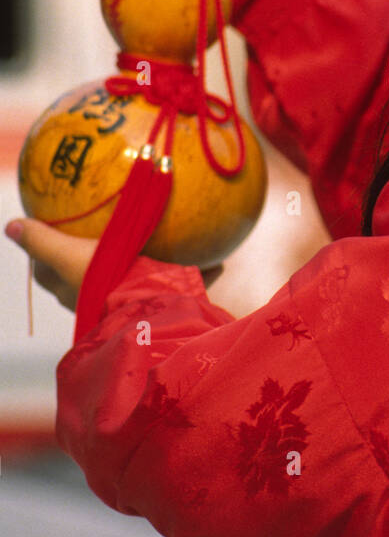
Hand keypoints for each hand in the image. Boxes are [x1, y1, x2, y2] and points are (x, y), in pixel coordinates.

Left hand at [4, 218, 224, 313]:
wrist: (149, 312)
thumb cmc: (104, 285)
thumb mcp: (68, 257)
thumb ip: (42, 241)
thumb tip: (10, 225)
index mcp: (77, 291)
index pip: (52, 274)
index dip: (46, 256)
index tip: (52, 230)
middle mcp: (103, 301)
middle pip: (95, 277)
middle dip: (102, 262)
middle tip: (109, 235)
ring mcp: (136, 305)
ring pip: (143, 283)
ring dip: (152, 270)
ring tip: (170, 244)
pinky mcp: (169, 308)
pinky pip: (185, 287)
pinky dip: (202, 274)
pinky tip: (221, 259)